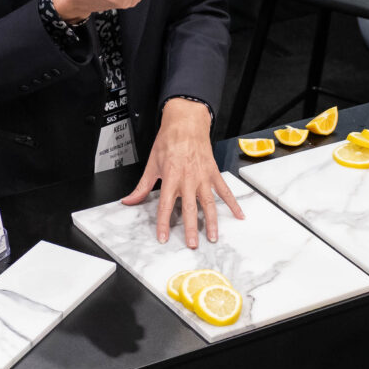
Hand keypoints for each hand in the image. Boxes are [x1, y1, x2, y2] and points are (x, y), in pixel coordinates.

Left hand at [121, 98, 242, 246]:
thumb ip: (142, 187)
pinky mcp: (213, 173)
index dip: (164, 223)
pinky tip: (238, 215)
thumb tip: (129, 201)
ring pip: (209, 203)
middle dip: (191, 229)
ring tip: (214, 237)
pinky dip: (233, 203)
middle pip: (190, 209)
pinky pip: (224, 191)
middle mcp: (188, 180)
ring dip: (212, 222)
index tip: (163, 238)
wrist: (186, 123)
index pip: (166, 206)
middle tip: (192, 245)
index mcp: (171, 178)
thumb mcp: (152, 164)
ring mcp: (203, 177)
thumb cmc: (169, 141)